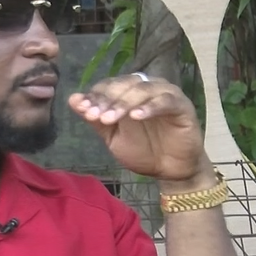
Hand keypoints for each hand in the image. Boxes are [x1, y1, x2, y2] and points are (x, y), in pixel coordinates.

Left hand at [68, 74, 210, 184]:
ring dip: (124, 103)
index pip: (109, 85)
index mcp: (129, 91)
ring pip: (142, 90)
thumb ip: (96, 119)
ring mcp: (166, 94)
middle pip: (124, 85)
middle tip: (94, 116)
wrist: (169, 171)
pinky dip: (150, 107)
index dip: (95, 95)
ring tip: (110, 118)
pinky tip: (136, 117)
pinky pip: (165, 101)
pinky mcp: (182, 106)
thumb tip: (73, 99)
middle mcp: (147, 87)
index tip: (82, 109)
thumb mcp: (113, 136)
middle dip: (107, 99)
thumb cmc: (142, 150)